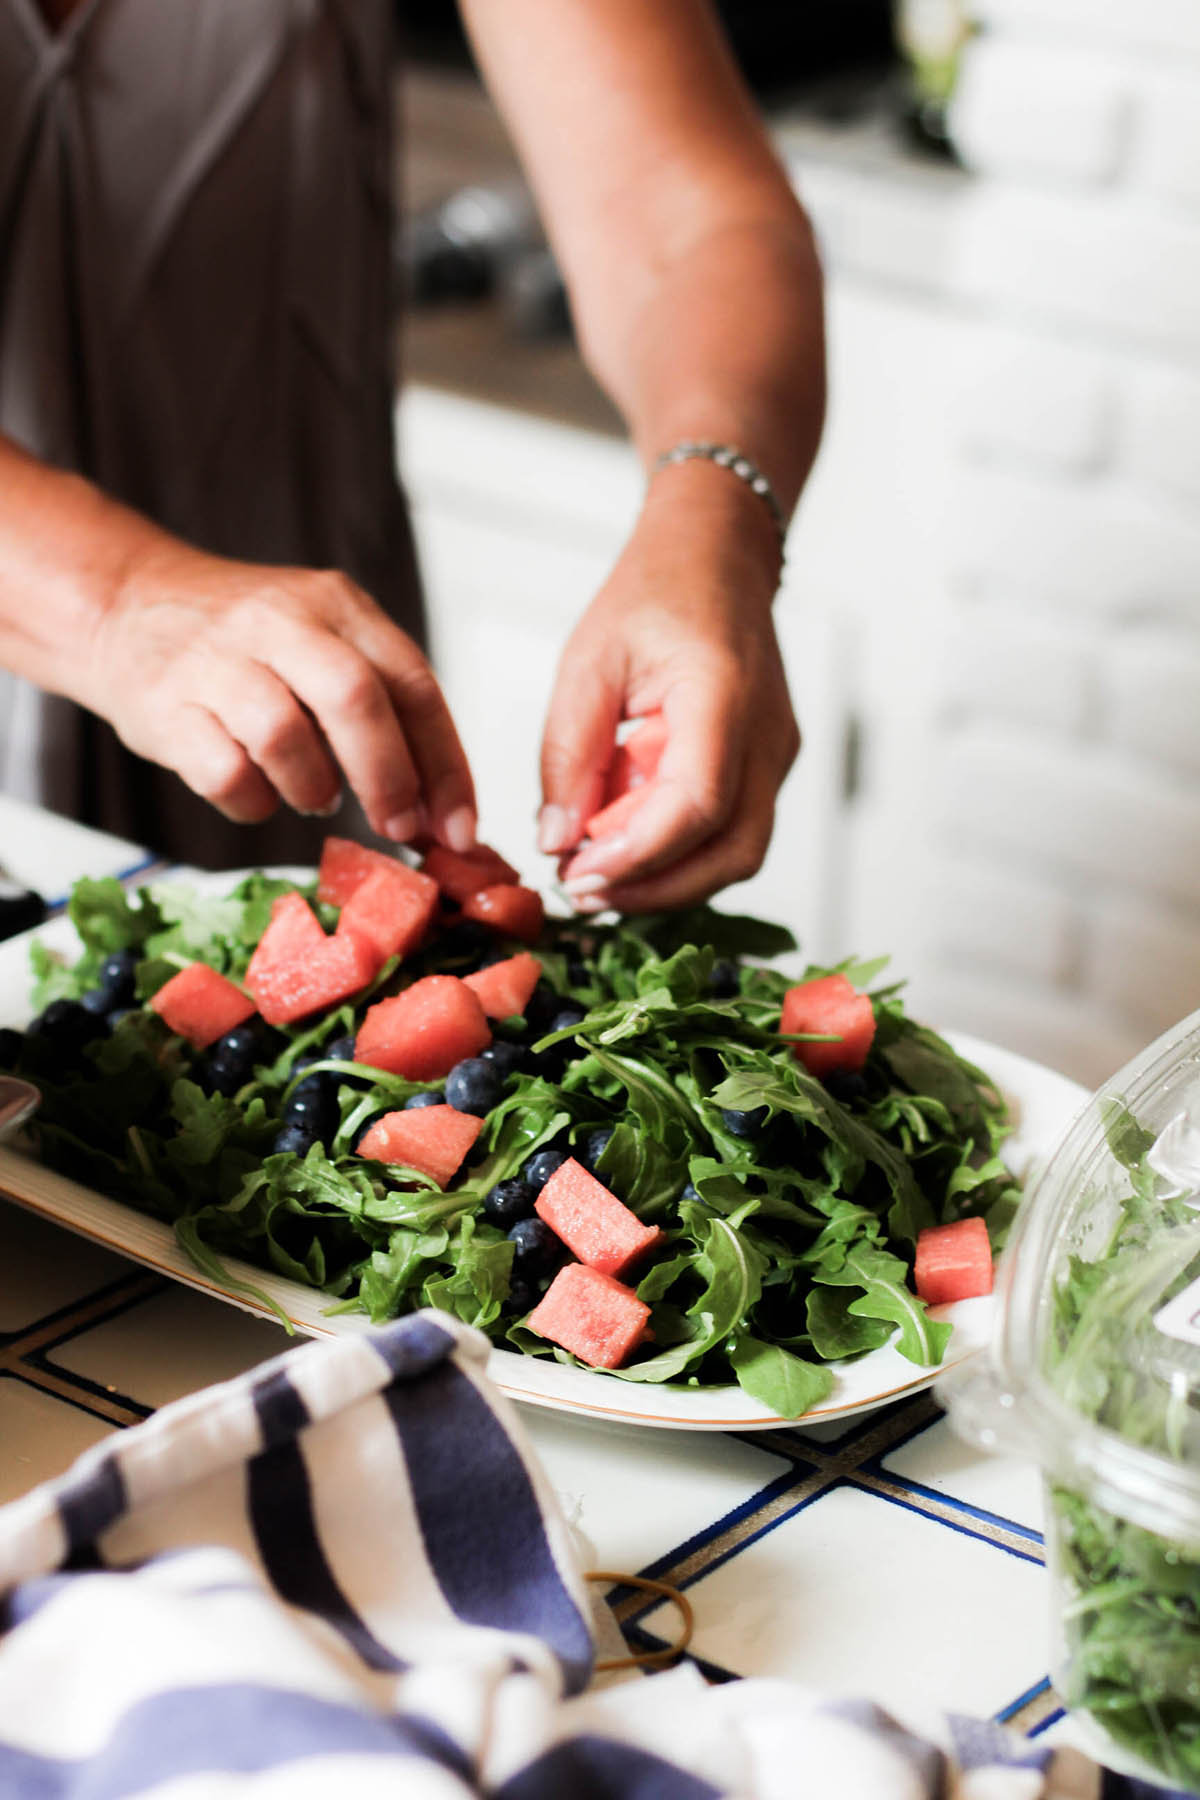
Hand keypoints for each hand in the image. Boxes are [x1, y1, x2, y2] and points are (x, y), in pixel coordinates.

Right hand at [85, 538, 476, 847]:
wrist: (125, 606)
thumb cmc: (245, 643)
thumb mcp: (322, 643)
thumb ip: (381, 709)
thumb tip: (439, 811)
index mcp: (337, 605)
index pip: (413, 684)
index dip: (445, 766)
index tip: (460, 828)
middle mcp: (280, 621)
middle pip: (355, 700)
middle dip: (389, 779)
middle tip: (398, 827)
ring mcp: (217, 659)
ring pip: (285, 736)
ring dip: (313, 787)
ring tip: (314, 794)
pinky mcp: (165, 704)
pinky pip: (225, 772)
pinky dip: (253, 801)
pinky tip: (257, 793)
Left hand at [537, 463, 798, 911]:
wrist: (716, 556)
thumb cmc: (654, 594)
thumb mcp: (587, 662)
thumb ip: (568, 753)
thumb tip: (556, 839)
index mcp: (722, 695)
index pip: (699, 804)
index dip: (638, 854)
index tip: (578, 871)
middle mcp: (767, 734)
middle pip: (733, 851)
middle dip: (655, 888)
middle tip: (581, 890)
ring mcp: (777, 755)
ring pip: (739, 854)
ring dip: (668, 880)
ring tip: (597, 873)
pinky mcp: (767, 768)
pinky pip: (733, 832)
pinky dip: (680, 854)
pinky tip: (626, 845)